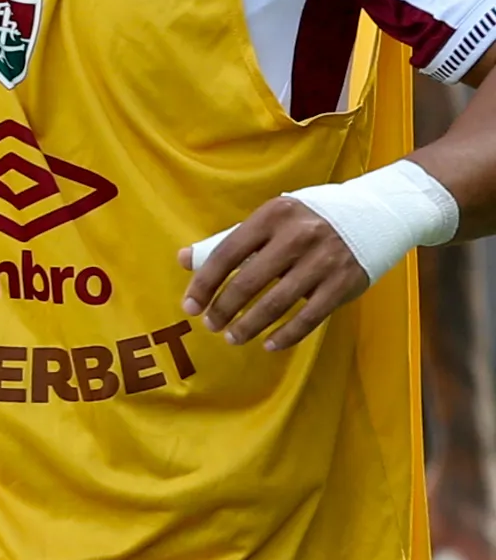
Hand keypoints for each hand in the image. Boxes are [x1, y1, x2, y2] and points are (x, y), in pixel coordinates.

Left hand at [186, 196, 371, 350]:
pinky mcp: (343, 282)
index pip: (226, 254)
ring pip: (276, 304)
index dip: (204, 285)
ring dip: (249, 326)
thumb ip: (229, 241)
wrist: (374, 215)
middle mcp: (299, 236)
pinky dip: (285, 335)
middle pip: (248, 283)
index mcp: (273, 216)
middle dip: (223, 310)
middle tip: (211, 325)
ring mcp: (324, 260)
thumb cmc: (306, 222)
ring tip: (233, 337)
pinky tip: (269, 344)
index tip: (190, 307)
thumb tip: (184, 259)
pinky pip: (308, 318)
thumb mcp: (270, 221)